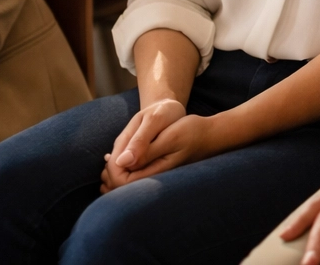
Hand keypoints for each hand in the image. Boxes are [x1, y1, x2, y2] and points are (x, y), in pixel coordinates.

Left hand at [101, 108, 242, 190]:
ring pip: (124, 184)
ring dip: (115, 171)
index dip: (112, 167)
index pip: (121, 181)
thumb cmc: (191, 132)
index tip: (115, 151)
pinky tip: (123, 156)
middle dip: (110, 171)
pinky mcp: (154, 174)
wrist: (209, 135)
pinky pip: (132, 178)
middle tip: (110, 154)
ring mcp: (154, 178)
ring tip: (114, 155)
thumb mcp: (170, 135)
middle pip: (120, 187)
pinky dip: (122, 168)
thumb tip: (121, 161)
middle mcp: (154, 180)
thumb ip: (146, 148)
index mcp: (156, 173)